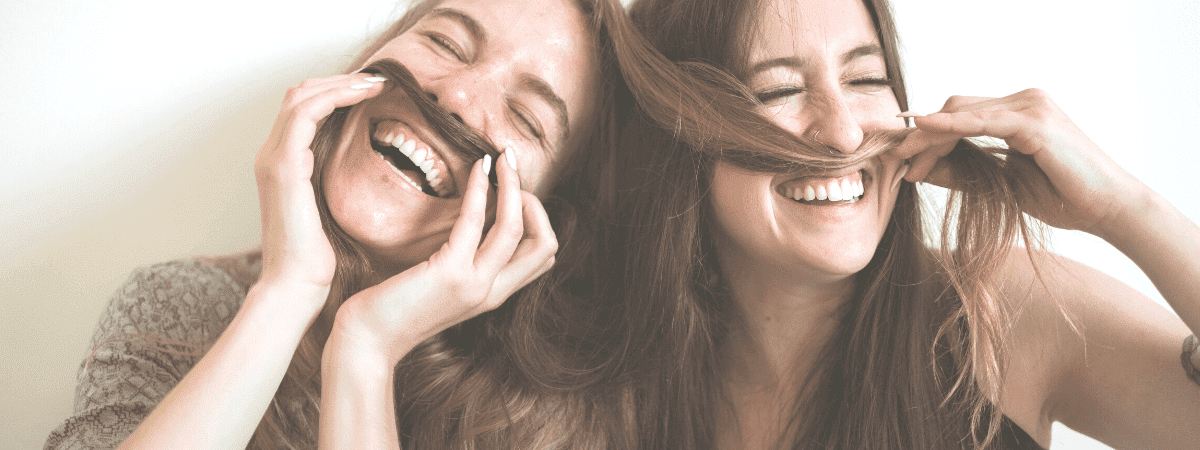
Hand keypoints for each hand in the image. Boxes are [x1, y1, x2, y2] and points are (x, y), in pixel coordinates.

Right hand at [253, 73, 387, 307]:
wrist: (295, 285)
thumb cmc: (315, 258)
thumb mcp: (330, 211)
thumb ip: (336, 185)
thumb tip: (367, 171)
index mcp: (283, 163)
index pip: (303, 109)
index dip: (336, 92)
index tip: (373, 91)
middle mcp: (272, 155)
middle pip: (299, 94)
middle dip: (339, 81)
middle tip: (378, 81)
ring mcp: (274, 159)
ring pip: (301, 96)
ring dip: (340, 83)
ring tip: (375, 83)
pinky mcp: (283, 167)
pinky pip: (305, 114)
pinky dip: (334, 98)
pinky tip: (363, 97)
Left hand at [329, 148, 557, 364]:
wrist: (369, 340)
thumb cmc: (395, 308)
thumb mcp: (442, 285)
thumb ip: (464, 262)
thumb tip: (472, 224)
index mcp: (494, 293)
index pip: (543, 256)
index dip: (538, 220)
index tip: (512, 194)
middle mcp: (493, 292)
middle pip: (546, 244)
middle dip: (536, 201)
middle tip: (510, 175)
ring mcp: (475, 284)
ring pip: (518, 227)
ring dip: (514, 184)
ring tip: (502, 158)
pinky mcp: (450, 273)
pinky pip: (476, 221)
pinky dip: (481, 189)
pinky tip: (478, 168)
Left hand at [891, 88, 1144, 233]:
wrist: (1107, 209)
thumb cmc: (1060, 198)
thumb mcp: (998, 184)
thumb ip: (962, 172)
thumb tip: (919, 168)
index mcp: (1015, 112)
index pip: (959, 113)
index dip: (927, 133)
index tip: (902, 159)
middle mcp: (1023, 101)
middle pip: (955, 107)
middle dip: (922, 134)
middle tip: (897, 161)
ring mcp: (1031, 106)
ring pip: (962, 112)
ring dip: (930, 135)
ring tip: (907, 159)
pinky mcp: (1036, 122)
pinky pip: (984, 121)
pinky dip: (952, 126)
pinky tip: (928, 130)